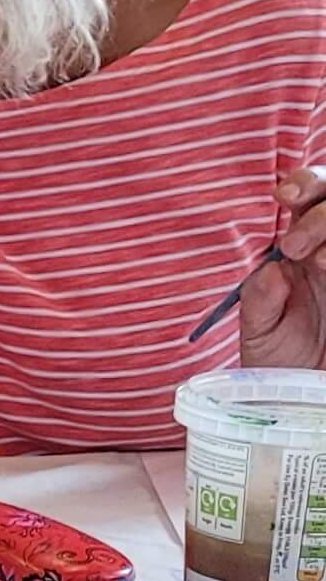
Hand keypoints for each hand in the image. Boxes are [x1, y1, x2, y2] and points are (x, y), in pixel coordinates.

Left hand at [240, 168, 325, 369]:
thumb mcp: (260, 334)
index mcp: (302, 248)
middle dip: (321, 210)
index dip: (304, 184)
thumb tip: (271, 269)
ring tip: (321, 264)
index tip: (286, 196)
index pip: (309, 197)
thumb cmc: (281, 361)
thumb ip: (260, 301)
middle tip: (295, 246)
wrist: (305, 395)